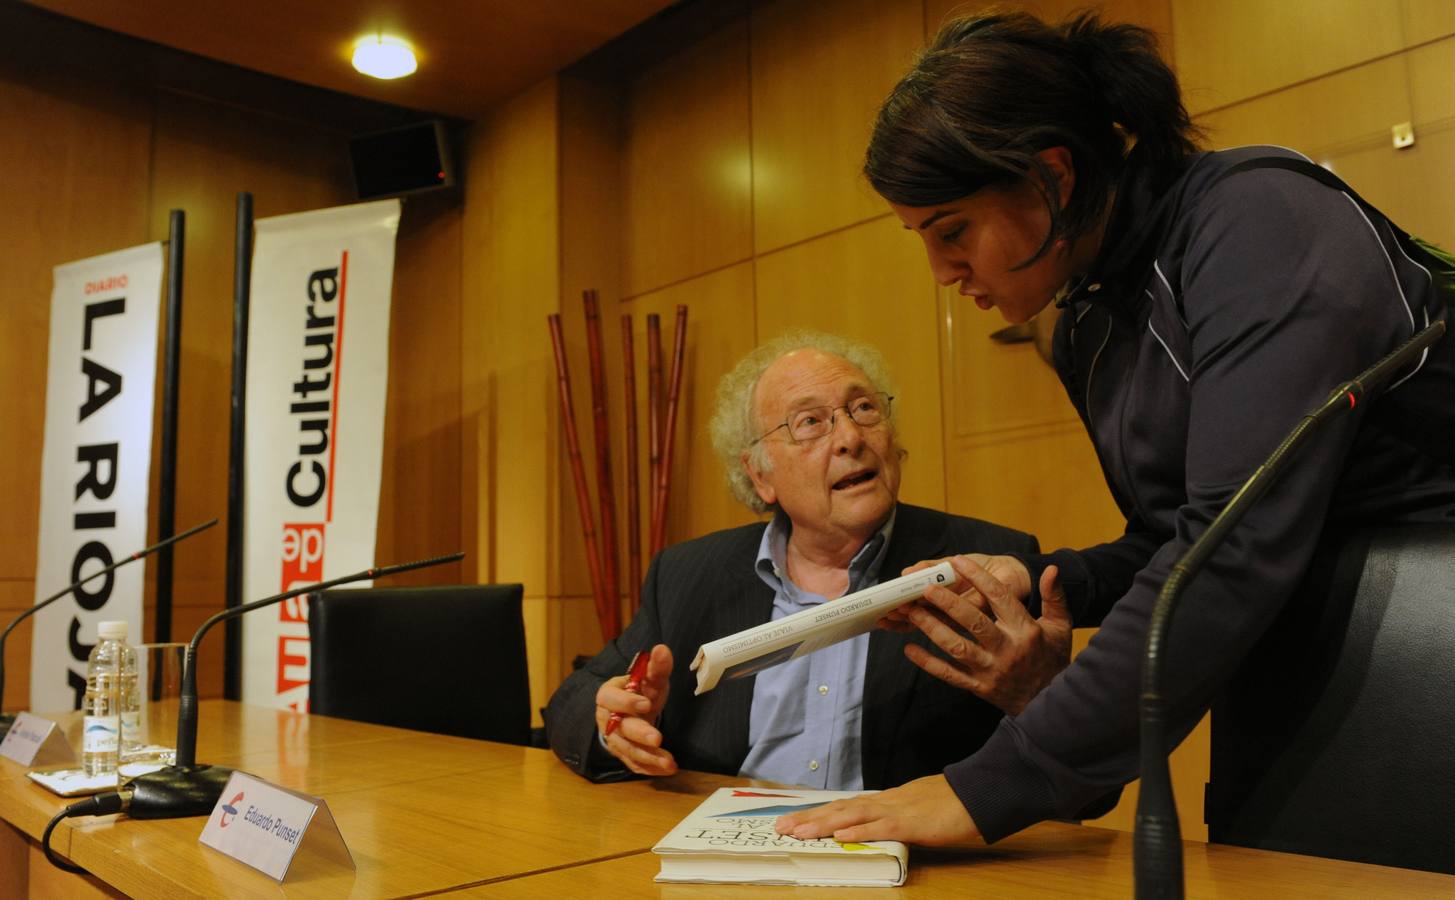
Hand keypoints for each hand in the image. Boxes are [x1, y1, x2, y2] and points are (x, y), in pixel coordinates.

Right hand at [594, 644, 676, 775]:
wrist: (631, 710)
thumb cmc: (640, 691)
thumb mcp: (649, 678)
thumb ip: (656, 667)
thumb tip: (661, 649)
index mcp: (608, 695)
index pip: (611, 698)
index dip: (626, 702)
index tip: (647, 703)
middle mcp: (606, 719)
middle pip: (619, 728)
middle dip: (639, 734)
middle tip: (657, 738)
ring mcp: (613, 739)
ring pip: (627, 750)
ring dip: (648, 757)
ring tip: (669, 763)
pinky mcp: (622, 754)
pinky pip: (633, 764)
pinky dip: (649, 769)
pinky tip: (666, 769)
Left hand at [773, 775, 981, 845]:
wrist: (976, 793)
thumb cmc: (951, 803)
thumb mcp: (917, 808)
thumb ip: (895, 817)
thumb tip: (877, 826)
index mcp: (886, 801)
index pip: (844, 807)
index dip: (818, 814)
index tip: (794, 821)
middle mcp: (884, 803)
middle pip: (839, 809)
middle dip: (808, 819)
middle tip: (781, 827)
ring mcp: (896, 811)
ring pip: (852, 816)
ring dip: (823, 824)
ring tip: (798, 832)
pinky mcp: (910, 823)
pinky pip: (879, 828)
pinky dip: (857, 831)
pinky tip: (839, 836)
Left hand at [902, 558, 1070, 714]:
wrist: (1050, 702)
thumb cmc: (1053, 658)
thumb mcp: (1061, 626)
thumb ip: (1054, 596)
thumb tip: (1051, 568)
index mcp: (1025, 630)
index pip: (1000, 598)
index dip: (979, 577)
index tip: (958, 561)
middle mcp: (1006, 650)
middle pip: (974, 622)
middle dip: (949, 604)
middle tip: (927, 588)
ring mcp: (990, 670)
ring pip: (957, 648)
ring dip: (933, 630)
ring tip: (914, 613)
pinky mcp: (978, 687)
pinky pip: (949, 675)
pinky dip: (928, 663)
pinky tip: (910, 649)